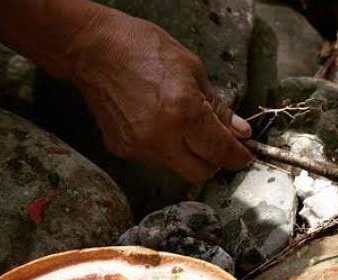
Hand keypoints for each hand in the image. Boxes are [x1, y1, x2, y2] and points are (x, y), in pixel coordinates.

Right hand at [68, 11, 252, 181]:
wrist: (93, 49)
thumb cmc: (144, 49)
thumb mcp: (193, 70)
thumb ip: (218, 107)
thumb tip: (240, 132)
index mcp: (184, 112)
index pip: (220, 150)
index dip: (237, 157)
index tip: (244, 156)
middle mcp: (161, 136)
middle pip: (200, 172)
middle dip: (215, 161)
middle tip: (218, 144)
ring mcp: (139, 146)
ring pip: (178, 169)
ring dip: (189, 156)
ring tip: (185, 128)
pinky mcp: (121, 150)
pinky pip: (155, 160)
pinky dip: (166, 149)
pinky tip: (160, 125)